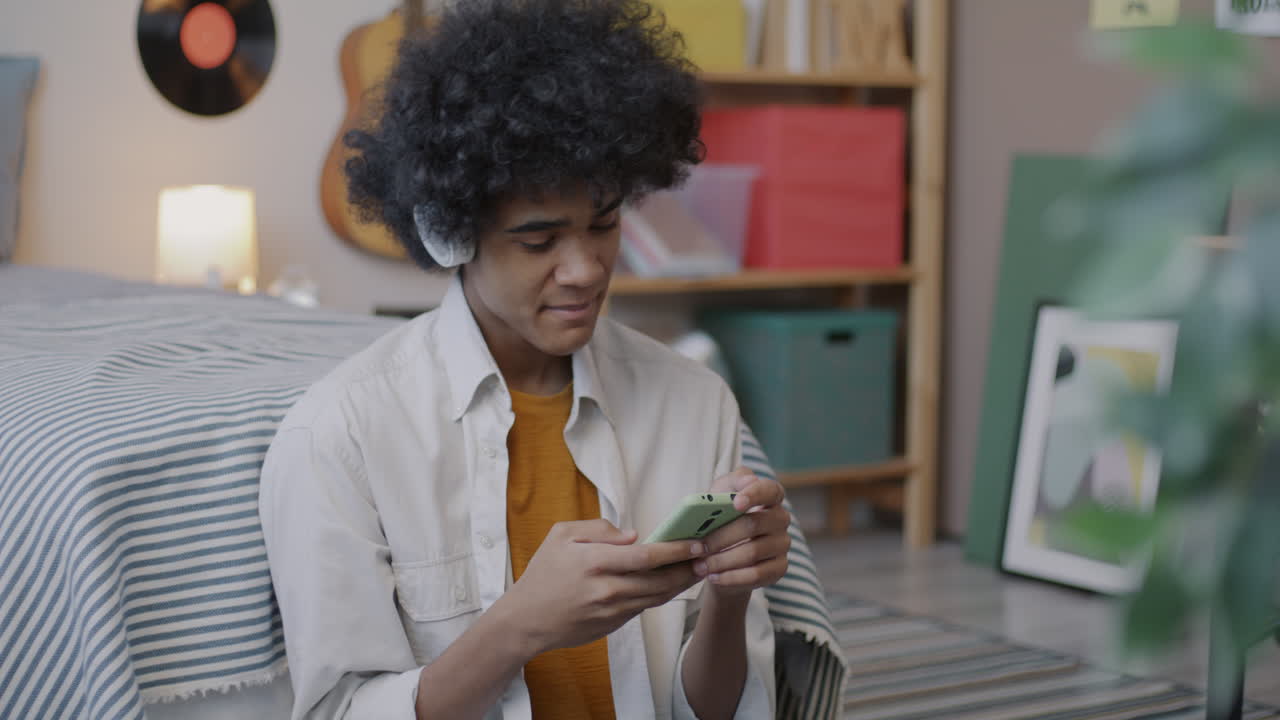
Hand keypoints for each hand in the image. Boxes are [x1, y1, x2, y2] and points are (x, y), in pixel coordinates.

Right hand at [499, 519, 704, 654]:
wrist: (526, 620)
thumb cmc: (543, 573)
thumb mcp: (561, 536)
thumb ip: (598, 529)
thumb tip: (633, 536)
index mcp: (595, 562)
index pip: (646, 556)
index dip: (675, 551)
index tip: (696, 544)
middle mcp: (607, 589)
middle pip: (660, 580)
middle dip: (688, 569)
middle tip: (709, 556)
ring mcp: (611, 611)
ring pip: (657, 597)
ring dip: (680, 584)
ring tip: (698, 569)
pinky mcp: (613, 625)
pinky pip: (644, 607)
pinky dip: (661, 595)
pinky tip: (672, 584)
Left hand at [693, 468, 790, 596]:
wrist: (721, 555)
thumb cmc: (720, 518)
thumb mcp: (719, 495)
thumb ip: (731, 483)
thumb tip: (749, 480)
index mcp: (770, 496)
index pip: (770, 490)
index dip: (754, 495)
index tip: (735, 504)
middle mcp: (781, 518)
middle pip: (753, 525)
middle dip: (722, 536)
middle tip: (698, 546)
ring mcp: (783, 544)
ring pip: (752, 552)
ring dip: (722, 560)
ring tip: (700, 565)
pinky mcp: (780, 568)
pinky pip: (756, 575)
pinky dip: (730, 577)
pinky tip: (713, 577)